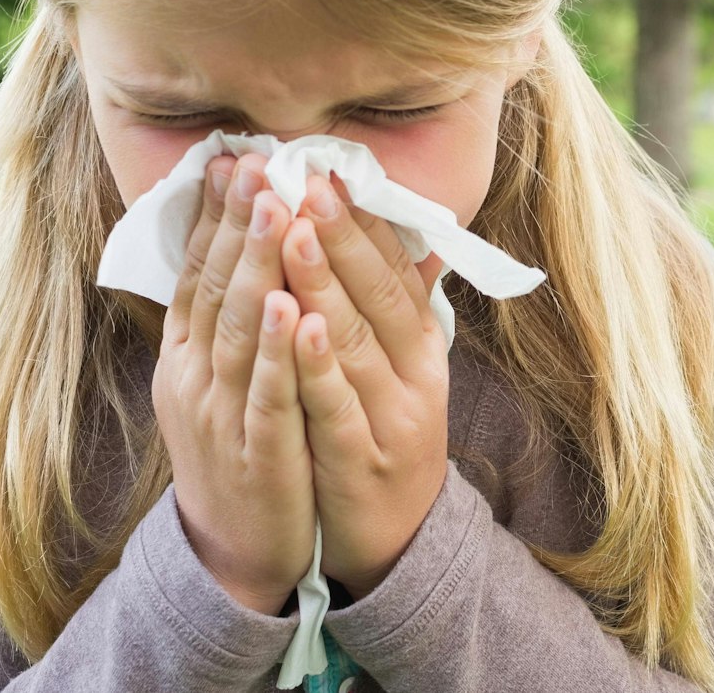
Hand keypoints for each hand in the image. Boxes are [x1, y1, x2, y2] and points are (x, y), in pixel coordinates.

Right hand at [151, 150, 317, 614]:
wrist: (236, 554)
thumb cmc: (242, 448)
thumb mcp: (226, 377)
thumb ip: (239, 314)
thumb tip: (261, 243)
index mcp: (185, 355)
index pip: (196, 272)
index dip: (213, 215)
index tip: (231, 158)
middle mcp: (194, 377)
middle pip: (214, 287)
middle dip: (235, 222)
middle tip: (254, 162)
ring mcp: (221, 415)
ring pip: (237, 331)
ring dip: (255, 267)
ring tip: (274, 210)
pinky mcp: (257, 453)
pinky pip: (267, 395)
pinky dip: (277, 350)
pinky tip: (290, 308)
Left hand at [281, 172, 448, 598]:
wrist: (395, 544)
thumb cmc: (384, 439)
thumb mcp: (403, 371)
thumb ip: (401, 308)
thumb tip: (415, 239)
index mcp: (420, 348)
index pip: (395, 270)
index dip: (364, 220)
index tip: (329, 170)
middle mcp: (414, 375)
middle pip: (377, 294)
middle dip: (340, 233)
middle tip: (305, 178)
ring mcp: (390, 419)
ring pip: (356, 341)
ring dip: (324, 282)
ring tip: (293, 229)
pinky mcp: (359, 461)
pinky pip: (337, 406)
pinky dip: (320, 364)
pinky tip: (299, 323)